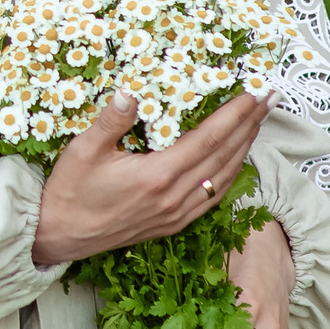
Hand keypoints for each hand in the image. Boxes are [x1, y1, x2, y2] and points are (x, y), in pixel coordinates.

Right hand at [30, 91, 268, 264]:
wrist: (59, 236)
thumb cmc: (70, 191)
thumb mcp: (83, 149)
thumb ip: (111, 120)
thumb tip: (130, 92)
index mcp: (157, 176)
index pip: (209, 139)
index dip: (235, 114)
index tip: (255, 93)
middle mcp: (175, 198)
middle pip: (225, 155)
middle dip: (250, 125)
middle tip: (271, 98)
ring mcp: (177, 214)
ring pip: (224, 177)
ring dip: (245, 148)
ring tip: (259, 122)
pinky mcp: (173, 224)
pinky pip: (213, 196)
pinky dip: (230, 174)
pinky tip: (236, 160)